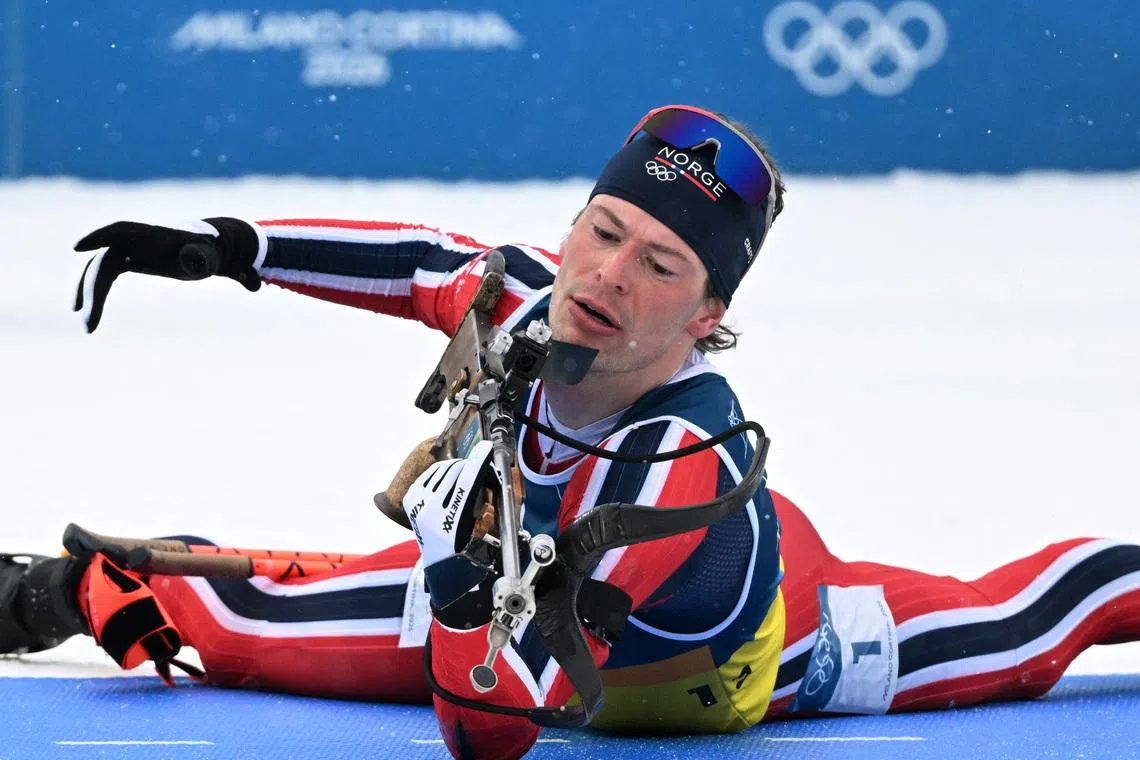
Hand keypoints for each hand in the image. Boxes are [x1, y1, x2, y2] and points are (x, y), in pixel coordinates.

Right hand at [73, 218, 261, 332]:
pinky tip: (91, 317)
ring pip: (100, 271)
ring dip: (90, 296)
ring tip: (87, 327)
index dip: (99, 236)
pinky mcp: (132, 262)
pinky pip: (106, 278)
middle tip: (86, 319)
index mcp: (156, 235)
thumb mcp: (215, 257)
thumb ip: (218, 263)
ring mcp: (133, 251)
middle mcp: (139, 241)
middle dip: (92, 288)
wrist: (216, 247)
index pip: (121, 230)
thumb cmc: (216, 251)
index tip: (76, 248)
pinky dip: (98, 295)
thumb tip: (234, 278)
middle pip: (105, 260)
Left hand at [402, 440, 495, 568]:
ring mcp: (417, 506)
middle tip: (478, 467)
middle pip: (454, 472)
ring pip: (441, 470)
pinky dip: (440, 473)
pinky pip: (428, 475)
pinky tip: (447, 478)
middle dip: (469, 465)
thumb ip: (484, 508)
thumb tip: (484, 481)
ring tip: (463, 474)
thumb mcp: (480, 528)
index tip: (486, 449)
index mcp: (452, 524)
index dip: (478, 462)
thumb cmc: (465, 546)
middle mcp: (430, 514)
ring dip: (455, 468)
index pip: (467, 482)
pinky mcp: (410, 501)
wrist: (440, 560)